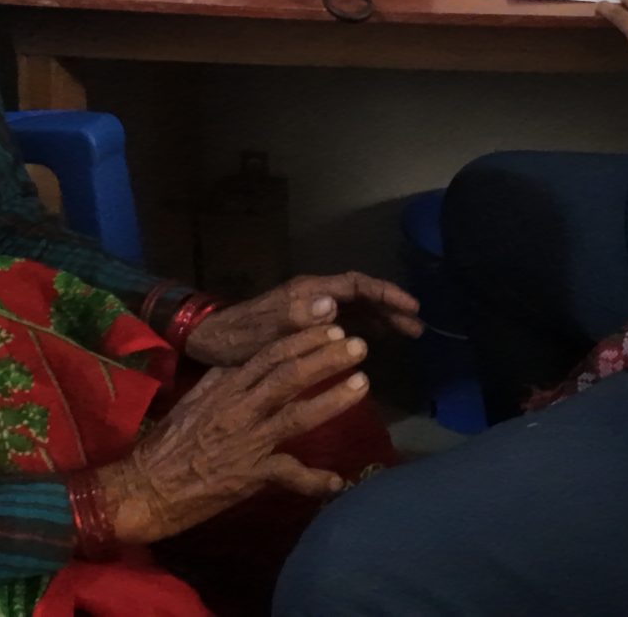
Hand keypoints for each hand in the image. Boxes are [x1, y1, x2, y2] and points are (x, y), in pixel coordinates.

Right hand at [97, 324, 371, 543]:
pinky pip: (289, 475)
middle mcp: (238, 409)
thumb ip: (220, 383)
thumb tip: (242, 362)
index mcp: (224, 388)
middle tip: (358, 345)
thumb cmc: (166, 446)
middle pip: (288, 376)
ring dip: (333, 399)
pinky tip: (337, 481)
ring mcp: (246, 442)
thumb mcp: (192, 403)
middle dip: (326, 357)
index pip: (268, 354)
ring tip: (363, 384)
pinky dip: (314, 479)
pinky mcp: (249, 476)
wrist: (143, 488)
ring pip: (297, 415)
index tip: (330, 327)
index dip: (302, 340)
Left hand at [184, 273, 423, 367]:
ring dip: (382, 318)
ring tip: (408, 334)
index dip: (385, 293)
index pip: (356, 285)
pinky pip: (345, 320)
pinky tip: (377, 341)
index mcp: (307, 292)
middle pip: (362, 295)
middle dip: (391, 307)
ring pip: (356, 308)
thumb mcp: (264, 330)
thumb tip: (333, 304)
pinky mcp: (307, 324)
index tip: (410, 307)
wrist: (210, 342)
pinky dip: (365, 327)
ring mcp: (311, 308)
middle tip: (418, 328)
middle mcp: (313, 295)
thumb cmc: (235, 338)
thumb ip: (296, 316)